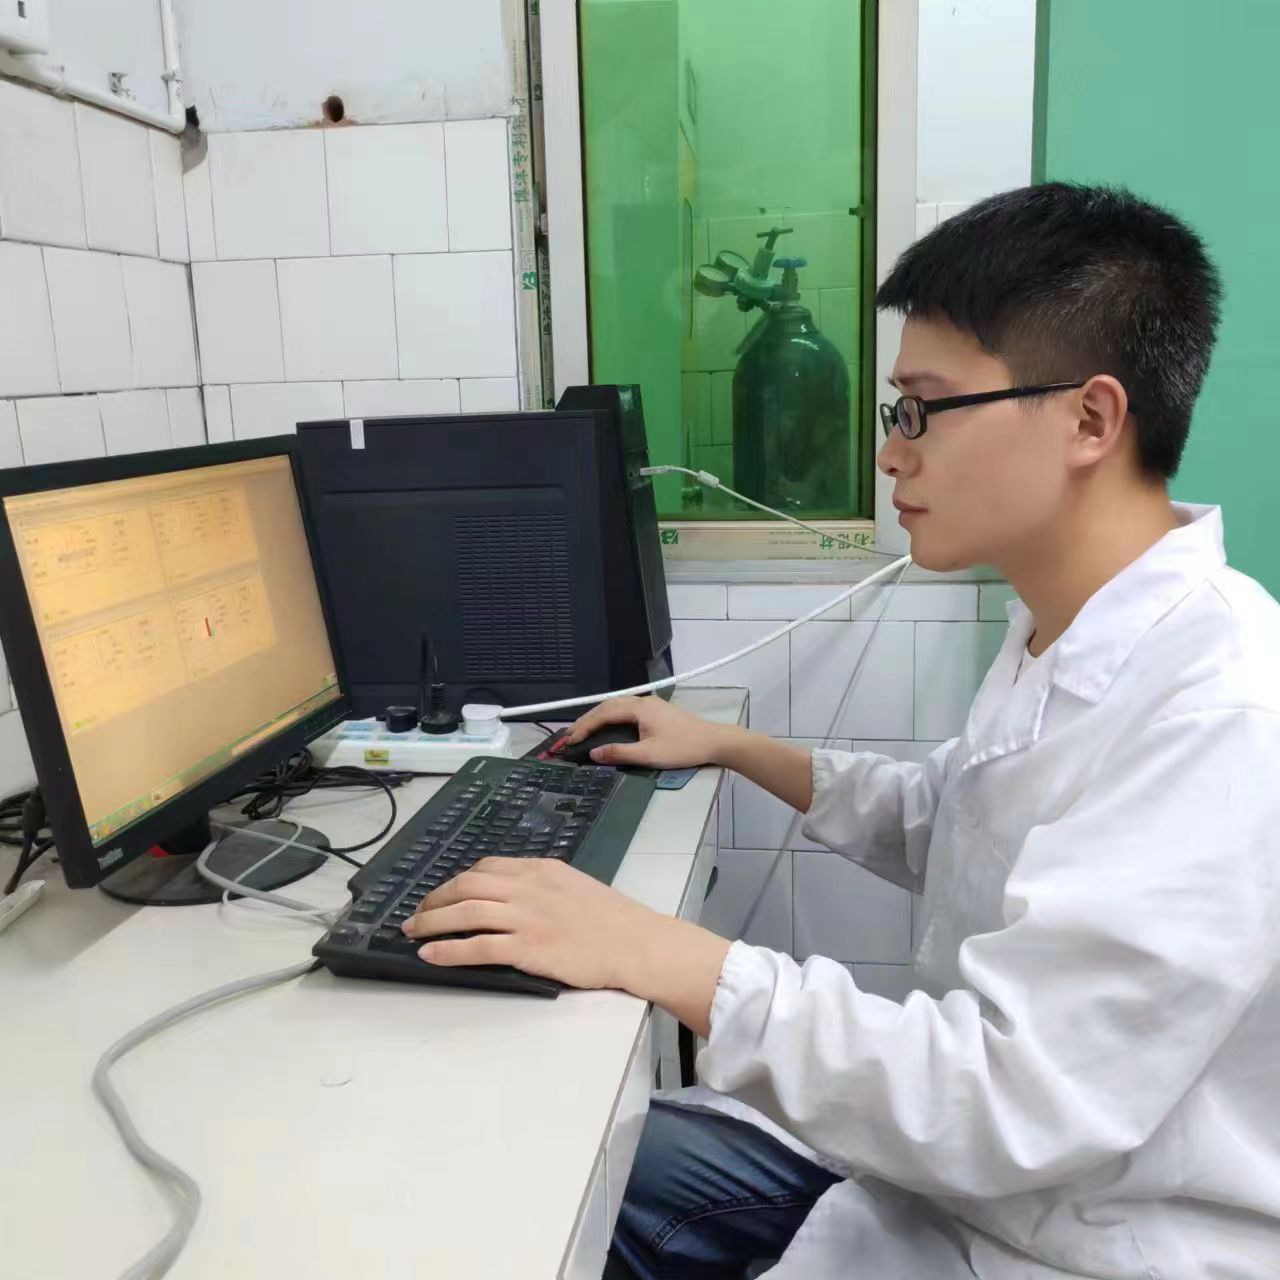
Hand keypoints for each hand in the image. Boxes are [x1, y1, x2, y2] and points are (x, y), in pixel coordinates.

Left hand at [402, 857, 731, 1033]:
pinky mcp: (527, 947)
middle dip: (436, 897)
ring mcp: (526, 917)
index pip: (487, 866)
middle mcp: (528, 887)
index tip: (444, 892)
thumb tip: (514, 895)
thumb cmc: (612, 919)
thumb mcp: (574, 886)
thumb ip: (542, 886)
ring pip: (465, 911)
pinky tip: (430, 954)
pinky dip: (448, 949)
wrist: (636, 942)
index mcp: (540, 870)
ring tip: (413, 930)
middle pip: (468, 884)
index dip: (458, 880)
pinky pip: (477, 946)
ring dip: (432, 921)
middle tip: (417, 912)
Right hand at [560, 695, 739, 769]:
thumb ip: (619, 753)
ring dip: (598, 718)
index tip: (570, 740)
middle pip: (607, 706)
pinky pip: (625, 710)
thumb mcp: (649, 755)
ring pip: (616, 706)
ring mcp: (650, 704)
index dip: (584, 727)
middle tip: (570, 735)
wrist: (714, 742)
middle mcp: (642, 701)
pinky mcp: (656, 711)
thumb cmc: (683, 748)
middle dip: (587, 720)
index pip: (603, 714)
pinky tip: (607, 727)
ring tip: (583, 731)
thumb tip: (593, 753)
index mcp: (639, 708)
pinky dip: (610, 718)